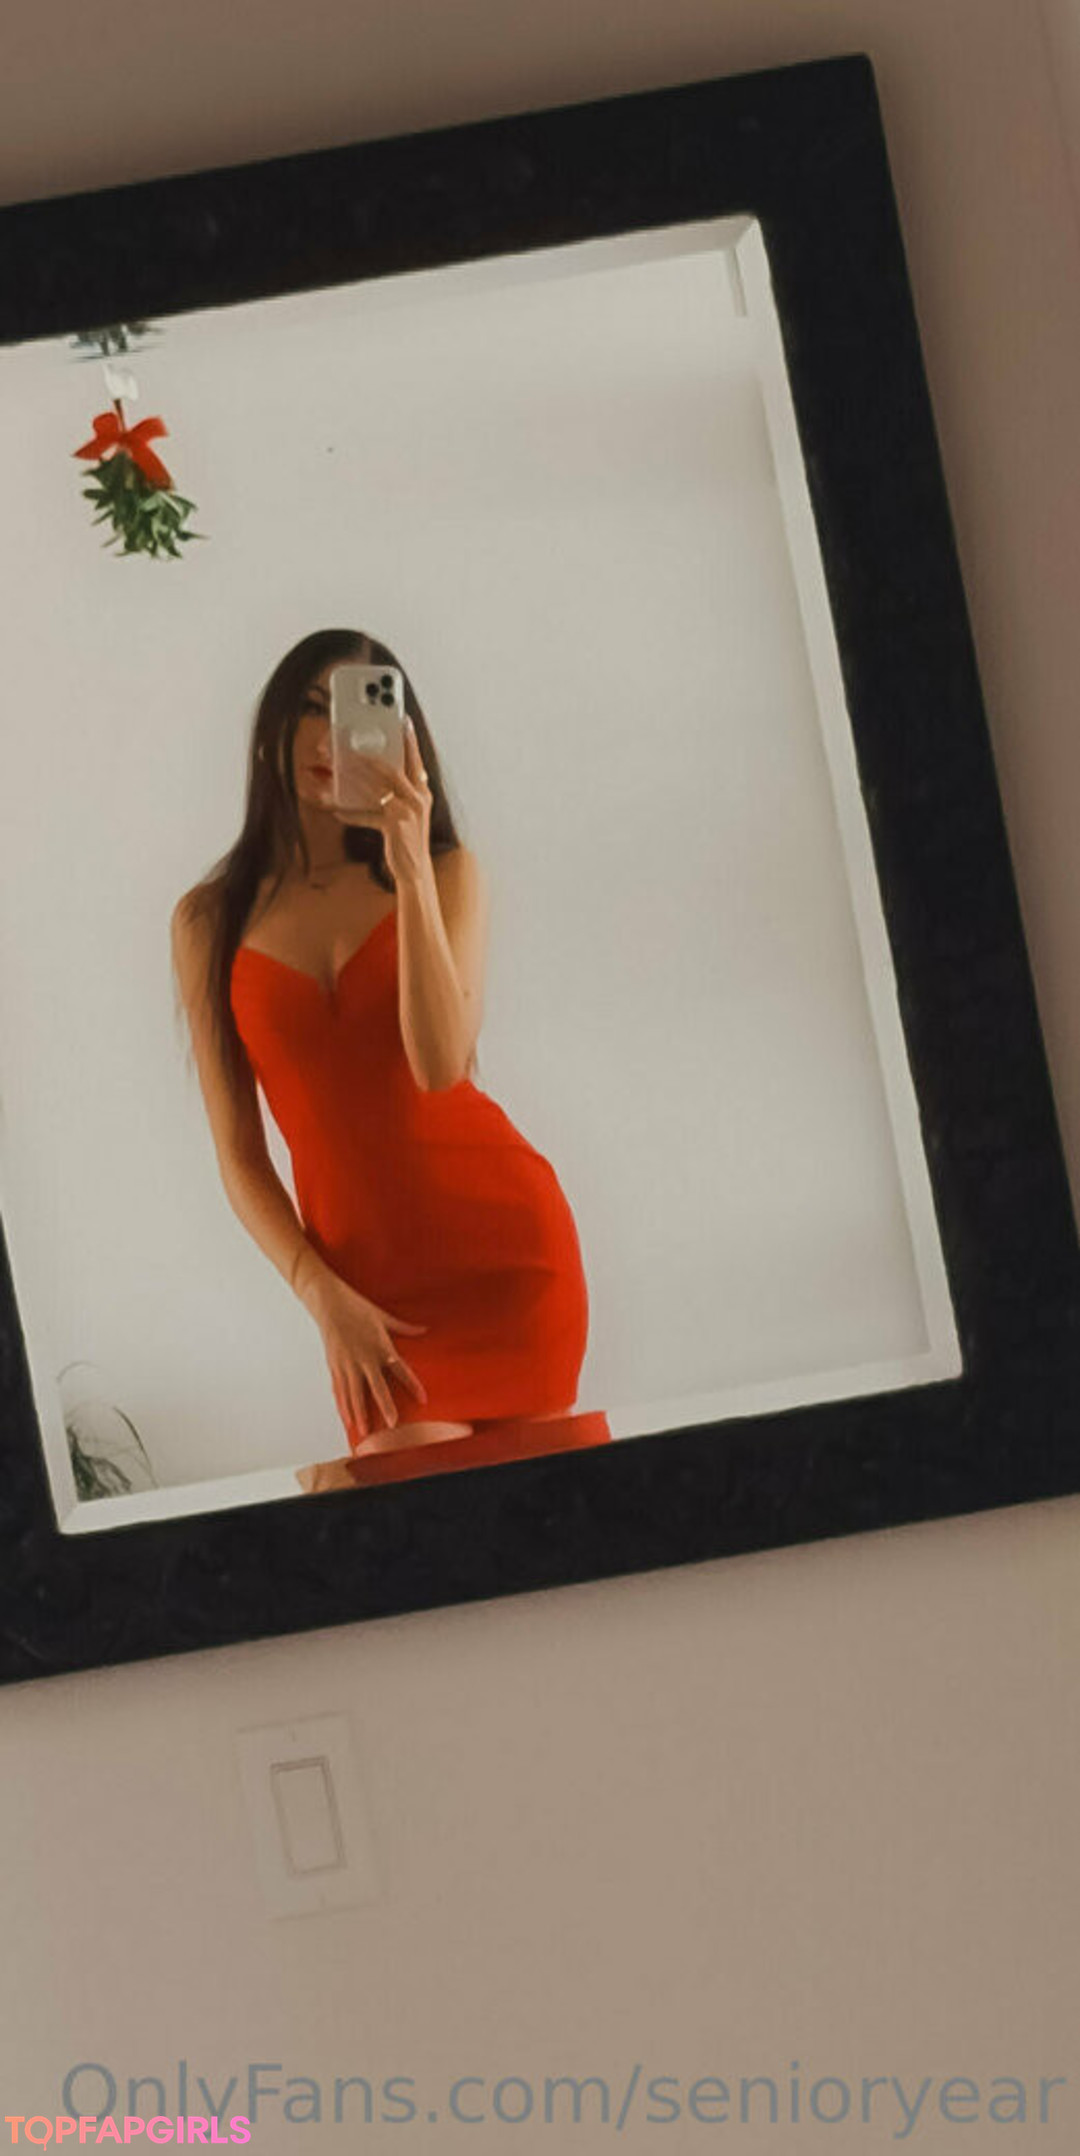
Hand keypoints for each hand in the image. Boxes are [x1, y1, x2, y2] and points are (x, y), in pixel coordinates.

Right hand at [307, 1271, 428, 1449]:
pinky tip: (347, 1420)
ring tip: (365, 1431)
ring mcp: (347, 1363)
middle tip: (392, 1426)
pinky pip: (339, 1390)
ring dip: (361, 1413)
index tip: (423, 1400)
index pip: (400, 1369)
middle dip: (385, 1407)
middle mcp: (363, 1358)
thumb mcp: (383, 1317)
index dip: (412, 1385)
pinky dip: (343, 1406)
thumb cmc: (357, 1307)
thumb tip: (425, 1329)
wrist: (328, 1302)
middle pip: (376, 1387)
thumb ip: (404, 1327)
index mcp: (380, 1345)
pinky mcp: (334, 1365)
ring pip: (355, 1394)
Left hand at [322, 716, 431, 886]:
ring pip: (378, 787)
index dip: (410, 739)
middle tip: (350, 746)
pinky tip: (337, 811)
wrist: (416, 871)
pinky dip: (352, 814)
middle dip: (370, 756)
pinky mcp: (395, 826)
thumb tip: (373, 776)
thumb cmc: (407, 840)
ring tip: (339, 770)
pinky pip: (368, 815)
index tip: (403, 720)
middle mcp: (419, 798)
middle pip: (393, 768)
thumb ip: (398, 793)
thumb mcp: (408, 813)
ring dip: (356, 779)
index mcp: (422, 792)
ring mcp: (408, 811)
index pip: (416, 759)